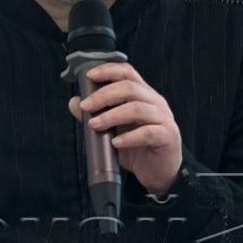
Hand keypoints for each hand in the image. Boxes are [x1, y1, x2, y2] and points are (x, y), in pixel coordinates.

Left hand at [68, 62, 182, 196]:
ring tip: (95, 125)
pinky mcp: (167, 137)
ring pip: (137, 109)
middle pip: (129, 88)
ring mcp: (163, 118)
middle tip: (86, 106)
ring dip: (111, 116)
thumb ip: (96, 115)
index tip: (90, 76)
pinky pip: (147, 133)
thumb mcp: (113, 130)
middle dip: (103, 95)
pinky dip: (128, 137)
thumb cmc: (138, 147)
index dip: (109, 70)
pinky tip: (115, 143)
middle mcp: (155, 102)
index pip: (127, 72)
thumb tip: (74, 103)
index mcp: (143, 94)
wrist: (159, 172)